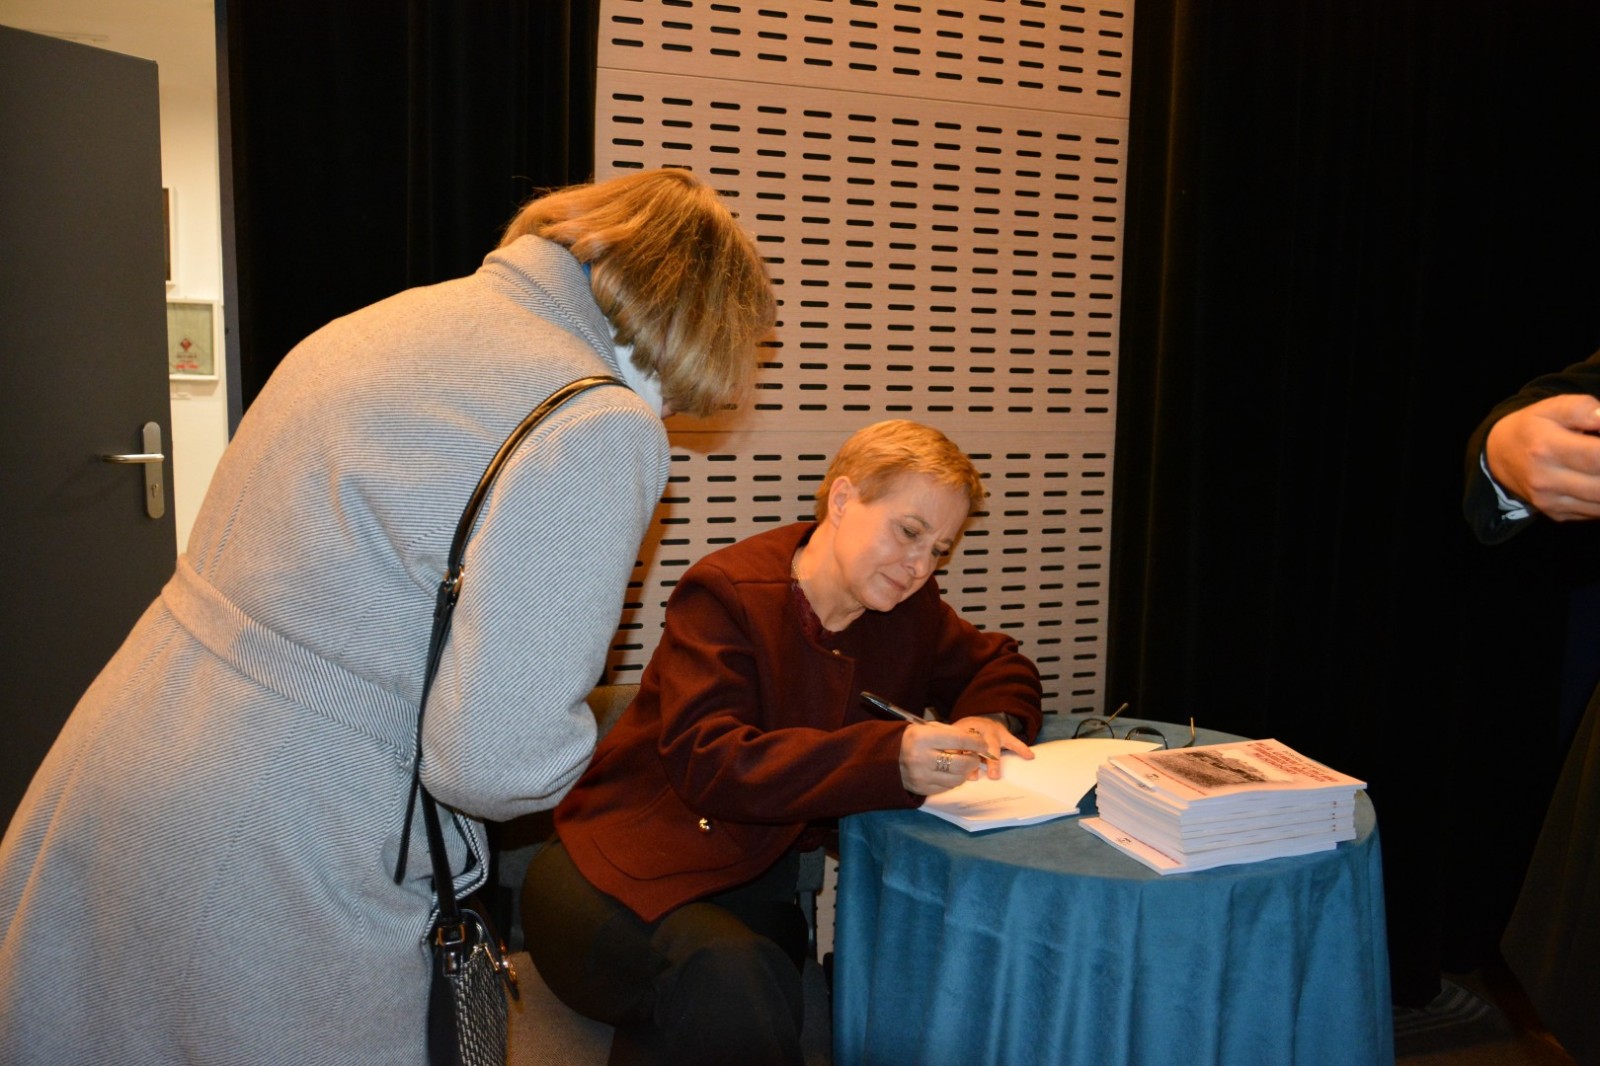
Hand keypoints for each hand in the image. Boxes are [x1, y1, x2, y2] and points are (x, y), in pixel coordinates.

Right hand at [897, 719, 1031, 795]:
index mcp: (922, 738)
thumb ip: (951, 734)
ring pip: (957, 780)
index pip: (959, 741)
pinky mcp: (922, 790)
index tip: (983, 744)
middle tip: (974, 756)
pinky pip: (946, 788)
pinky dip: (952, 780)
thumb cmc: (912, 739)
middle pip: (961, 764)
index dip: (976, 743)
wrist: (887, 757)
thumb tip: (976, 742)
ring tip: (962, 764)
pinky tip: (949, 772)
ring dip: (964, 772)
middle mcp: (921, 759)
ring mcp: (921, 777)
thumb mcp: (928, 728)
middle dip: (973, 760)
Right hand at [1486, 395, 1599, 521]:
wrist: (1499, 455)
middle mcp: (1545, 480)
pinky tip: (1597, 478)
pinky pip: (1596, 512)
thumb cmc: (1533, 427)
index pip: (1597, 456)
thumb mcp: (1552, 407)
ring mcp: (1551, 501)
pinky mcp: (1557, 514)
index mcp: (1545, 448)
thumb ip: (1583, 409)